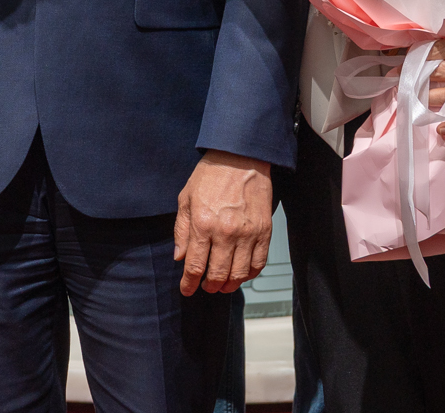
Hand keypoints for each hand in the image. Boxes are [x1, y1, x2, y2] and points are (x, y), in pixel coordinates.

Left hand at [173, 151, 271, 294]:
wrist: (240, 156)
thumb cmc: (211, 174)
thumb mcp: (186, 198)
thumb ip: (182, 230)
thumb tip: (180, 257)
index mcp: (203, 224)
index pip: (195, 266)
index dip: (189, 283)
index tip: (187, 290)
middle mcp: (226, 231)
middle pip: (218, 274)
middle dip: (209, 286)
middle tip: (206, 287)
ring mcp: (248, 232)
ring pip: (239, 273)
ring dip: (229, 284)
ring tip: (223, 284)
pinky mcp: (264, 231)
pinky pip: (258, 263)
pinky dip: (250, 274)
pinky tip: (242, 274)